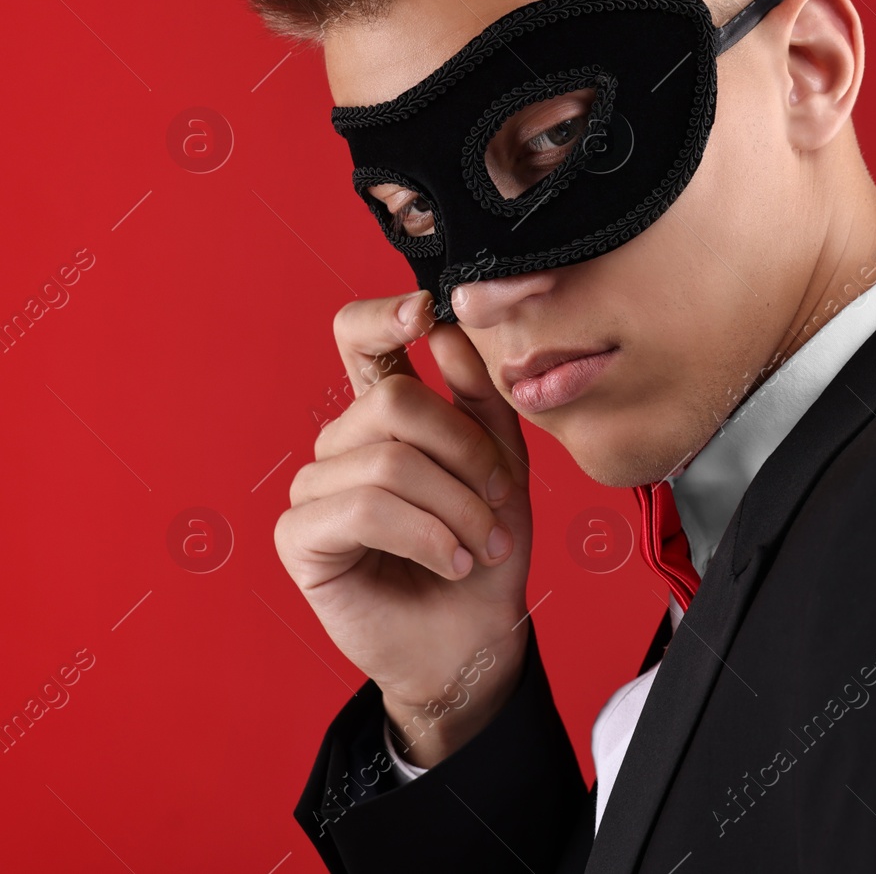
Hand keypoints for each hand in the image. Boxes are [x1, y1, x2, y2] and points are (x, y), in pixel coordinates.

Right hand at [275, 289, 532, 766]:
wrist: (477, 638)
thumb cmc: (485, 552)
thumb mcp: (501, 465)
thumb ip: (479, 398)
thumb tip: (443, 331)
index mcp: (385, 415)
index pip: (358, 339)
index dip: (381, 316)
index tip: (422, 313)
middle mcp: (342, 443)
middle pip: (394, 401)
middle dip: (466, 455)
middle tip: (498, 505)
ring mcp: (314, 488)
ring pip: (387, 460)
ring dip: (456, 508)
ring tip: (480, 547)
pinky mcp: (299, 537)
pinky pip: (362, 508)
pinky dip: (424, 536)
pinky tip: (447, 563)